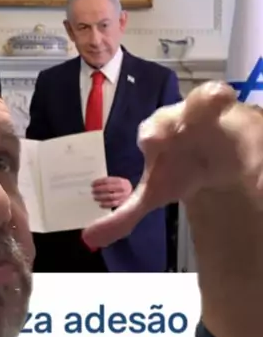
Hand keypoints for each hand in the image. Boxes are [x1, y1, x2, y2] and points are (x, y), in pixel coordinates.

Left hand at [82, 83, 262, 249]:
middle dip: (205, 101)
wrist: (213, 158)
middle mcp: (195, 116)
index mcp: (165, 130)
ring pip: (234, 111)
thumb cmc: (180, 169)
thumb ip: (124, 216)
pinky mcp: (253, 125)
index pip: (157, 126)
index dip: (155, 131)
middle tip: (214, 97)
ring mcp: (227, 117)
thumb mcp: (154, 193)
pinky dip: (260, 148)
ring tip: (241, 114)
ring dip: (237, 115)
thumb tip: (89, 240)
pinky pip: (259, 131)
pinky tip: (259, 171)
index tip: (152, 139)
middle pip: (199, 102)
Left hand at [91, 176, 132, 208]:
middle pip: (108, 188)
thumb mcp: (119, 183)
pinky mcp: (123, 204)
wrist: (137, 198)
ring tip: (95, 197)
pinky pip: (113, 204)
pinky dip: (105, 204)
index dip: (99, 182)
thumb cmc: (122, 190)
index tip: (92, 184)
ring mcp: (124, 196)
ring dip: (101, 197)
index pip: (108, 180)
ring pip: (110, 196)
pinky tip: (100, 204)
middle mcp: (124, 188)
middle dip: (99, 189)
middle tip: (93, 191)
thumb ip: (110, 183)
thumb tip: (96, 184)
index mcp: (122, 181)